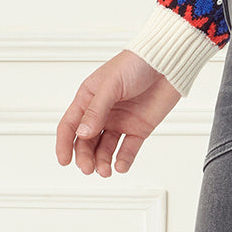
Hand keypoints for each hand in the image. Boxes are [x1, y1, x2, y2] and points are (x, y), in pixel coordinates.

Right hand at [55, 50, 180, 176]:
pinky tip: (120, 166)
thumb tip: (81, 133)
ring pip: (105, 149)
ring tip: (105, 170)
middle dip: (85, 157)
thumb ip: (97, 109)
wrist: (168, 62)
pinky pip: (127, 150)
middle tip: (88, 167)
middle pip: (86, 141)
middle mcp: (103, 112)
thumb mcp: (112, 83)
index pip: (71, 124)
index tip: (64, 160)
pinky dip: (123, 160)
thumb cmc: (137, 62)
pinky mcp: (138, 129)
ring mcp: (120, 122)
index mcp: (90, 97)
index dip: (64, 143)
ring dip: (102, 162)